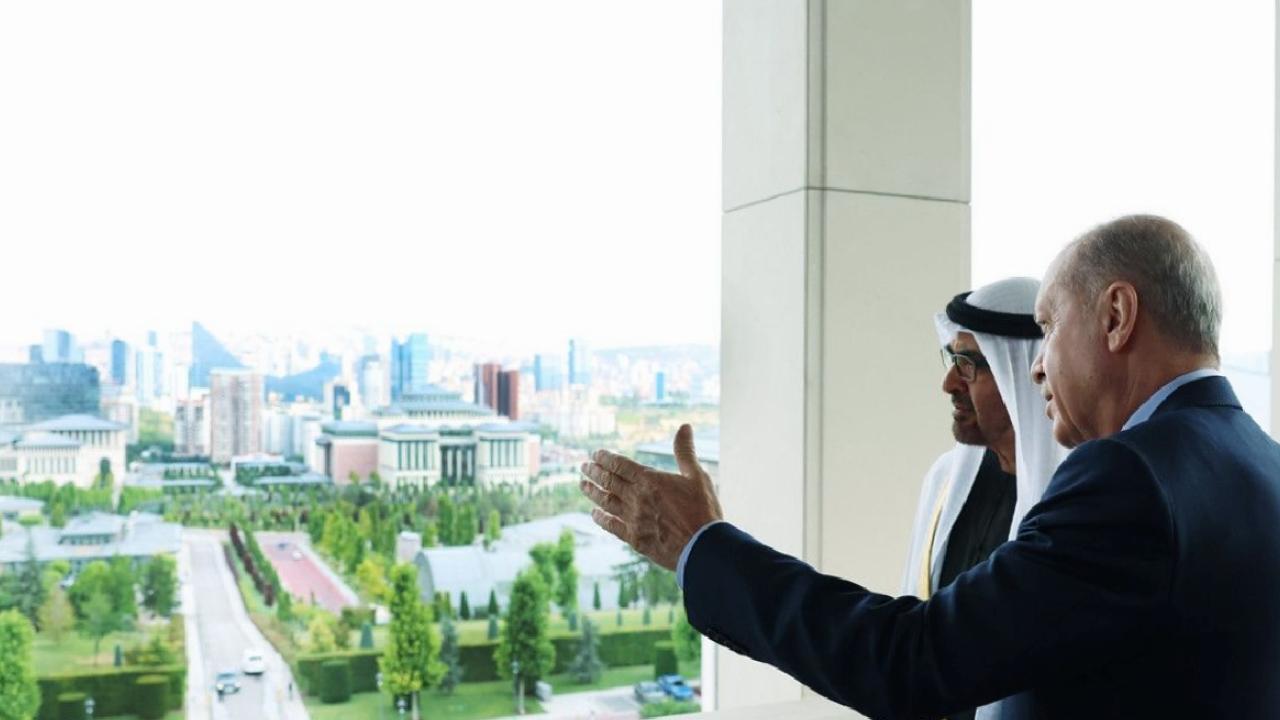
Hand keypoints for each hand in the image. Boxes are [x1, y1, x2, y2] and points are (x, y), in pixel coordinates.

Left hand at [579, 424, 722, 569]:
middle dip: (594, 472)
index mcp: (650, 480)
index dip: (605, 458)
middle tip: (583, 467)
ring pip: (605, 502)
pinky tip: (595, 514)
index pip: (620, 465)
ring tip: (583, 485)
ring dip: (592, 492)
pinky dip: (601, 518)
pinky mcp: (634, 538)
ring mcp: (633, 519)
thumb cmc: (703, 510)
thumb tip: (684, 426)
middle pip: (608, 481)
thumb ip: (685, 451)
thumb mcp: (697, 476)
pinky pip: (611, 525)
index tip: (595, 454)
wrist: (703, 547)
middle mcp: (636, 498)